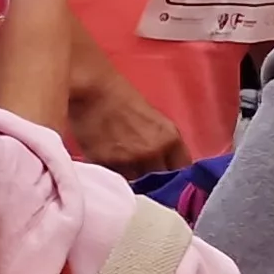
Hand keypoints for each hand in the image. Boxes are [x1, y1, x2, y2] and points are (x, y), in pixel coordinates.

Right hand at [66, 62, 186, 179]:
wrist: (91, 89)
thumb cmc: (121, 98)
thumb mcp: (153, 120)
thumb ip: (161, 144)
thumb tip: (162, 167)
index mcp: (169, 138)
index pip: (181, 170)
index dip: (174, 174)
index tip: (167, 176)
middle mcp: (152, 152)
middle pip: (158, 182)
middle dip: (151, 179)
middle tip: (141, 173)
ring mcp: (128, 159)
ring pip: (135, 184)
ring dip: (130, 179)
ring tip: (122, 169)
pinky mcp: (105, 164)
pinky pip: (113, 179)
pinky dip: (111, 176)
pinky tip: (107, 165)